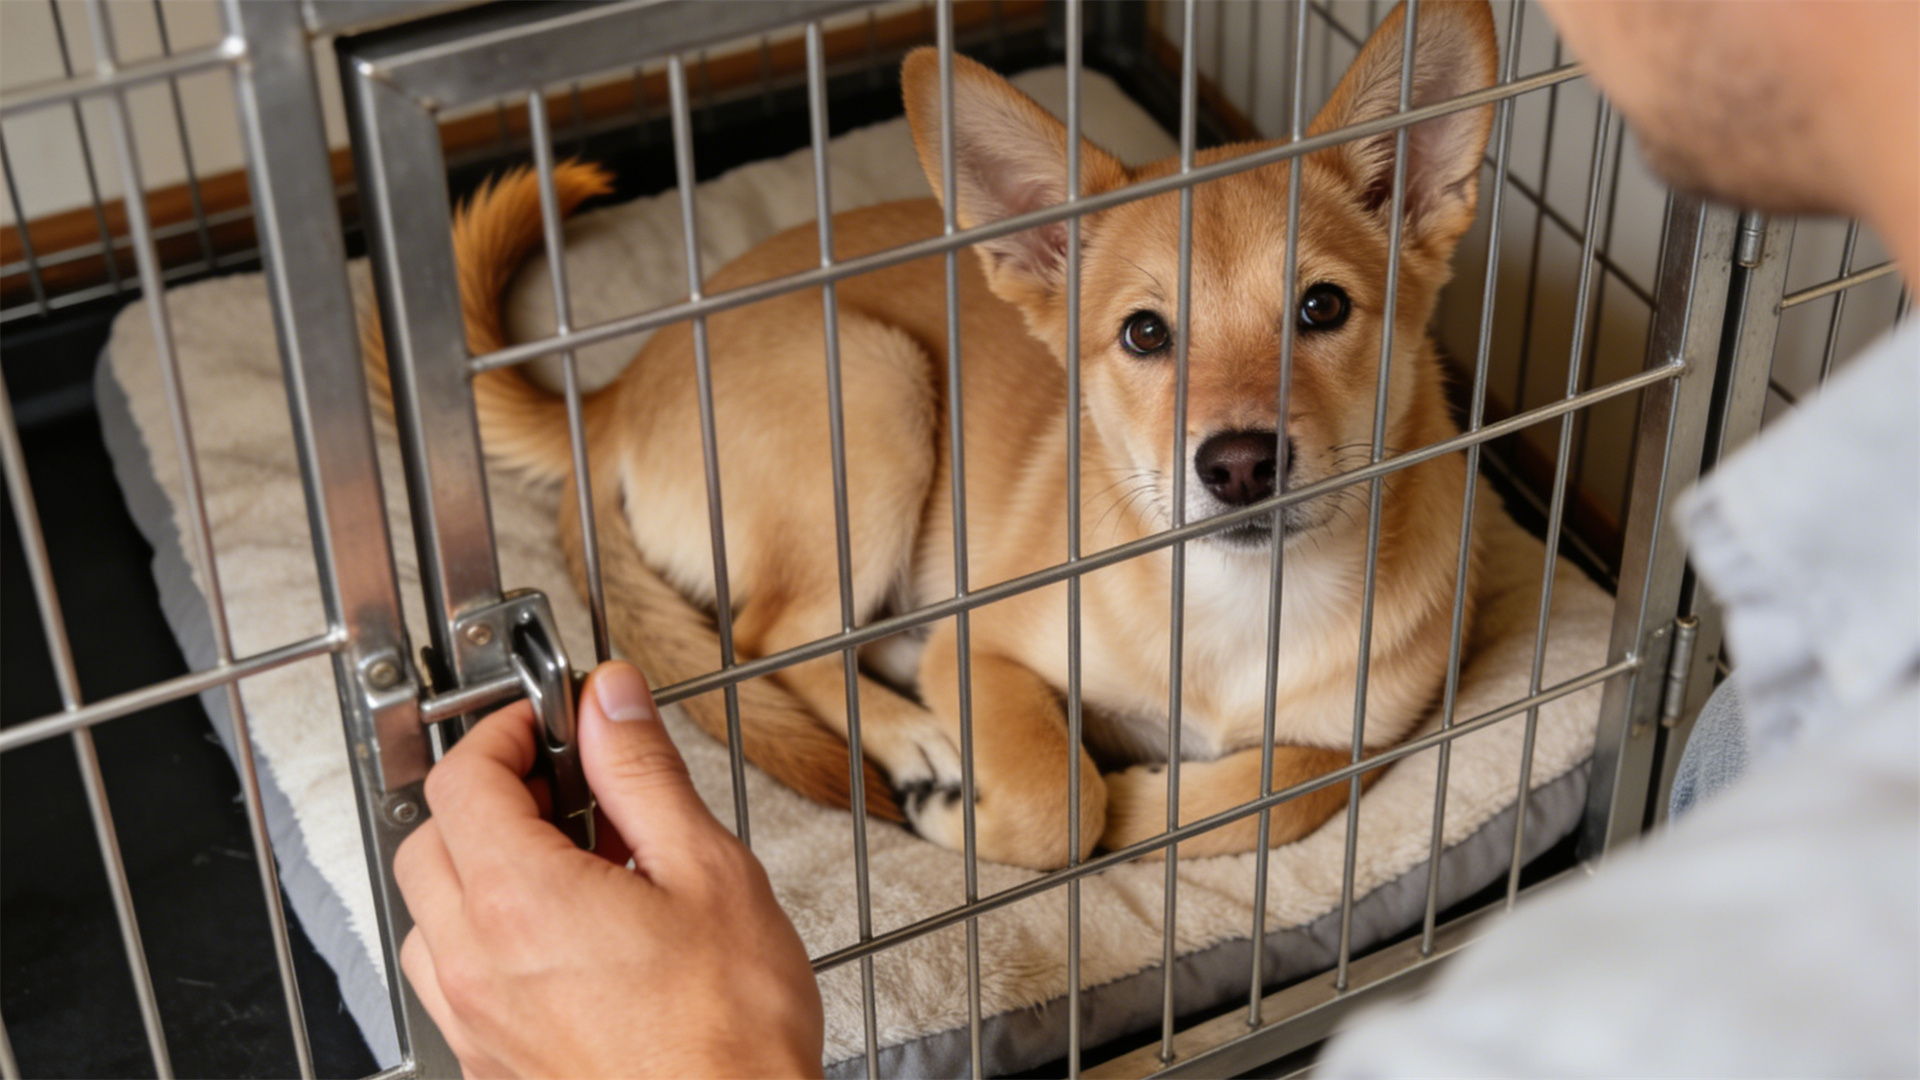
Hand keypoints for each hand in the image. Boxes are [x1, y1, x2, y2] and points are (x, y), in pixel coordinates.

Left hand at [394, 661, 823, 1077]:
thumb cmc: (731, 1032)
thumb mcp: (708, 870)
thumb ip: (643, 773)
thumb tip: (610, 703)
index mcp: (521, 901)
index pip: (462, 780)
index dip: (501, 733)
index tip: (547, 724)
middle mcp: (476, 965)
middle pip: (429, 841)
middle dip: (487, 797)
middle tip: (563, 787)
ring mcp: (476, 1024)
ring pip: (429, 917)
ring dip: (479, 872)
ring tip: (570, 867)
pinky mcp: (492, 1067)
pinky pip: (454, 982)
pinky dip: (488, 940)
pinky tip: (566, 940)